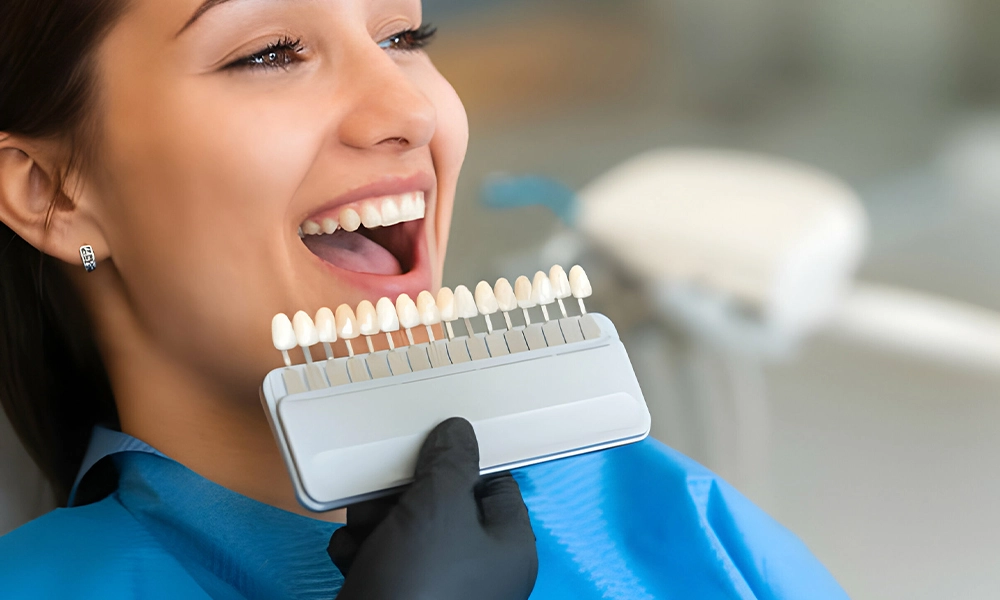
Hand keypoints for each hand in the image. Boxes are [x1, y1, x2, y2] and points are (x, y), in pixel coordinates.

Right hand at [328, 417, 537, 599]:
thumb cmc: (422, 585)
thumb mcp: (441, 505)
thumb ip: (451, 461)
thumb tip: (458, 432)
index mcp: (507, 547)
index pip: (495, 485)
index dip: (462, 463)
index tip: (431, 446)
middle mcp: (477, 570)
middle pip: (442, 505)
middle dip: (402, 493)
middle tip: (383, 491)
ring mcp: (437, 587)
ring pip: (405, 529)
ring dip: (375, 520)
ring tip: (363, 528)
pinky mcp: (398, 598)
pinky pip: (381, 559)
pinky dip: (362, 552)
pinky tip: (351, 555)